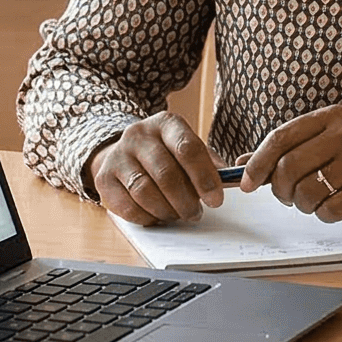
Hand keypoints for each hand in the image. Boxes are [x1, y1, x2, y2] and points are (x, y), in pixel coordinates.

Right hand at [85, 112, 224, 224]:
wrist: (123, 152)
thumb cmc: (166, 154)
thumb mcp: (188, 149)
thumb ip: (210, 164)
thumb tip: (237, 180)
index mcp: (166, 123)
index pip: (187, 148)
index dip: (204, 177)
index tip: (216, 200)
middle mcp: (138, 135)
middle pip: (165, 173)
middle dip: (186, 200)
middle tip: (196, 213)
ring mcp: (118, 156)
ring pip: (145, 191)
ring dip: (167, 210)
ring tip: (178, 215)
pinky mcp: (103, 178)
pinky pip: (127, 206)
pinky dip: (147, 217)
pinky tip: (157, 216)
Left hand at [239, 105, 341, 221]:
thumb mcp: (329, 141)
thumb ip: (288, 150)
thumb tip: (241, 166)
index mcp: (331, 118)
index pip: (280, 138)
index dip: (257, 163)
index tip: (247, 183)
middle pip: (289, 167)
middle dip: (280, 190)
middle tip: (287, 197)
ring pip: (306, 192)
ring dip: (303, 204)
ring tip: (315, 201)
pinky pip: (328, 210)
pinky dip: (323, 214)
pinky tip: (333, 207)